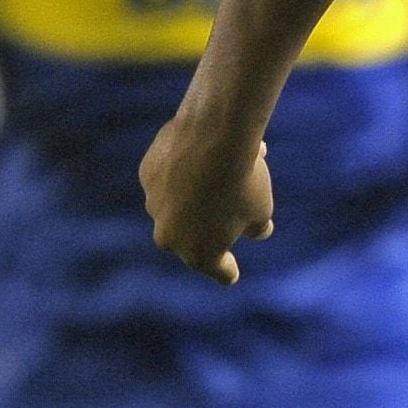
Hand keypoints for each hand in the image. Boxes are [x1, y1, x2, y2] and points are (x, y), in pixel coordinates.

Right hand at [140, 103, 273, 283]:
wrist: (216, 136)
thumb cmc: (243, 180)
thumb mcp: (261, 210)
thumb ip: (257, 228)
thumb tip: (257, 232)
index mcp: (199, 256)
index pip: (219, 271)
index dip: (228, 269)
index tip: (231, 270)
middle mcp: (169, 238)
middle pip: (191, 239)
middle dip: (208, 229)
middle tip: (226, 211)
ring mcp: (154, 206)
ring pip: (177, 205)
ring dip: (194, 196)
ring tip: (218, 172)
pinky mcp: (147, 176)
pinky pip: (166, 179)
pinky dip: (180, 171)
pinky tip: (197, 153)